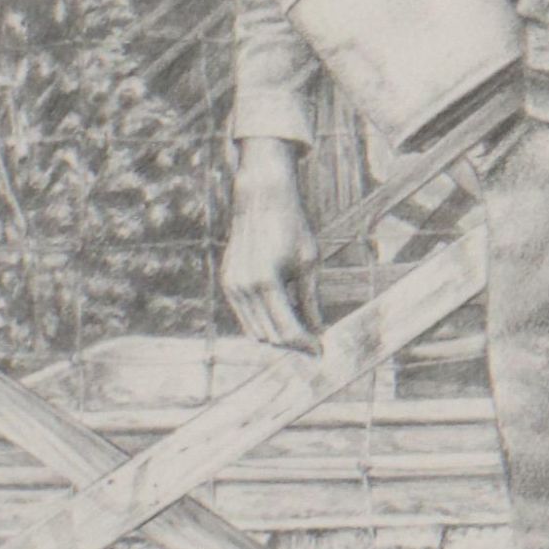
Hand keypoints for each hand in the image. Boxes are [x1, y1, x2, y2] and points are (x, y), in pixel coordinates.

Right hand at [222, 138, 321, 351]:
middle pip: (269, 335)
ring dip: (278, 334)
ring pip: (255, 330)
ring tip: (302, 330)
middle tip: (314, 344)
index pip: (286, 329)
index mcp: (266, 282)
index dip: (305, 344)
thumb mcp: (309, 262)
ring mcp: (231, 285)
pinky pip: (246, 315)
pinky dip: (264, 321)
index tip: (321, 351)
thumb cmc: (292, 225)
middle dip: (292, 343)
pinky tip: (286, 313)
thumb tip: (319, 331)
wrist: (262, 198)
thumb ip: (312, 300)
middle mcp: (243, 287)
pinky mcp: (227, 281)